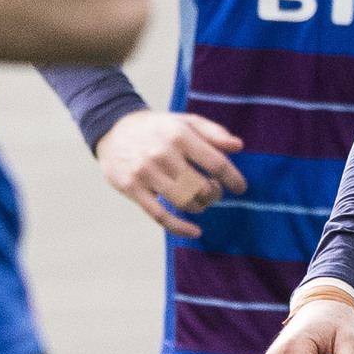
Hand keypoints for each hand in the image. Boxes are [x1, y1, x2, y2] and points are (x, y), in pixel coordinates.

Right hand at [96, 111, 246, 236]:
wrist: (113, 128)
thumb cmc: (158, 129)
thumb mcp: (186, 122)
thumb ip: (214, 132)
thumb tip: (238, 146)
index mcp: (179, 135)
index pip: (216, 163)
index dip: (233, 178)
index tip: (240, 187)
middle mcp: (162, 154)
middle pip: (201, 187)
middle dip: (214, 193)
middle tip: (214, 190)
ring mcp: (146, 173)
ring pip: (183, 202)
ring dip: (200, 206)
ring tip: (201, 200)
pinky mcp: (132, 189)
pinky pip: (159, 215)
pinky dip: (180, 227)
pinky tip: (194, 231)